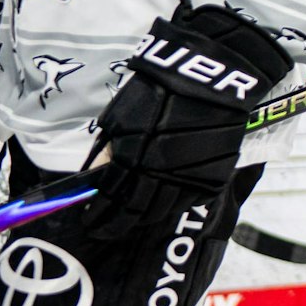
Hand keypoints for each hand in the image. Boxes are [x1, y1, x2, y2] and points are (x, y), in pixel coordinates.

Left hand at [89, 0, 292, 234]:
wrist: (212, 79)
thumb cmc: (161, 89)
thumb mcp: (122, 115)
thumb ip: (109, 148)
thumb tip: (100, 173)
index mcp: (131, 161)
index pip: (110, 202)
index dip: (99, 216)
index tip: (92, 220)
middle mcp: (158, 177)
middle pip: (136, 213)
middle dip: (119, 223)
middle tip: (110, 226)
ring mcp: (187, 179)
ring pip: (163, 211)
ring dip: (146, 216)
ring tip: (137, 215)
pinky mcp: (213, 176)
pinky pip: (190, 200)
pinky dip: (175, 203)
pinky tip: (166, 200)